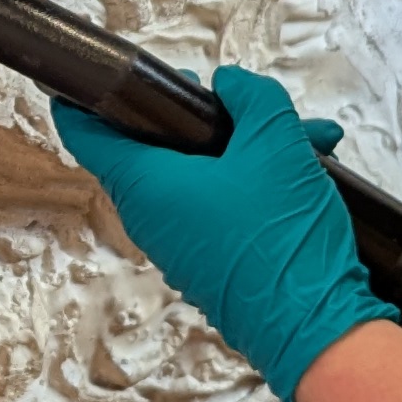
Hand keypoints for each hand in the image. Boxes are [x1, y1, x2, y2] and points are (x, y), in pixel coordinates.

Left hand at [52, 66, 394, 401]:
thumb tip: (231, 84)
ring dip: (247, 145)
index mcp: (145, 184)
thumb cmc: (283, 242)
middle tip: (237, 97)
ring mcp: (179, 243)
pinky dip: (256, 179)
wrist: (316, 330)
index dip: (85, 94)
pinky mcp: (210, 261)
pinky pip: (220, 203)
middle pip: (153, 145)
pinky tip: (309, 167)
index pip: (86, 132)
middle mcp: (150, 217)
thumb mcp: (276, 143)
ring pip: (199, 172)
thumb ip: (252, 98)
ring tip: (307, 135)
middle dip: (201, 114)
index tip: (93, 71)